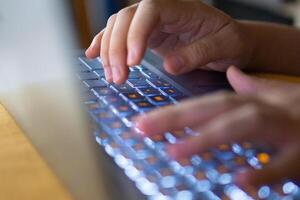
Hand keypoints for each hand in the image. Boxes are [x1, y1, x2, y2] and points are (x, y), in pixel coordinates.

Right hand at [85, 0, 253, 83]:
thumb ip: (198, 53)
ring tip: (113, 77)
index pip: (150, 10)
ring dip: (109, 51)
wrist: (230, 43)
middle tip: (119, 77)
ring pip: (118, 26)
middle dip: (117, 48)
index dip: (136, 34)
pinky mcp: (147, 35)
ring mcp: (151, 23)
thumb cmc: (230, 42)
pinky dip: (104, 44)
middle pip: (127, 18)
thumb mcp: (224, 47)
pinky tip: (93, 55)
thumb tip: (169, 65)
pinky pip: (120, 35)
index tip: (133, 62)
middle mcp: (162, 11)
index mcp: (182, 8)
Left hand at [135, 66, 299, 186]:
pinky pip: (286, 164)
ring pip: (244, 126)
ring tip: (176, 152)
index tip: (144, 122)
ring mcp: (289, 127)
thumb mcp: (280, 95)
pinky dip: (266, 172)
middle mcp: (267, 108)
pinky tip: (241, 183)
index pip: (208, 103)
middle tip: (144, 130)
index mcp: (256, 101)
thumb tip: (231, 76)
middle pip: (217, 109)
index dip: (176, 111)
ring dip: (209, 138)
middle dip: (178, 119)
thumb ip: (254, 87)